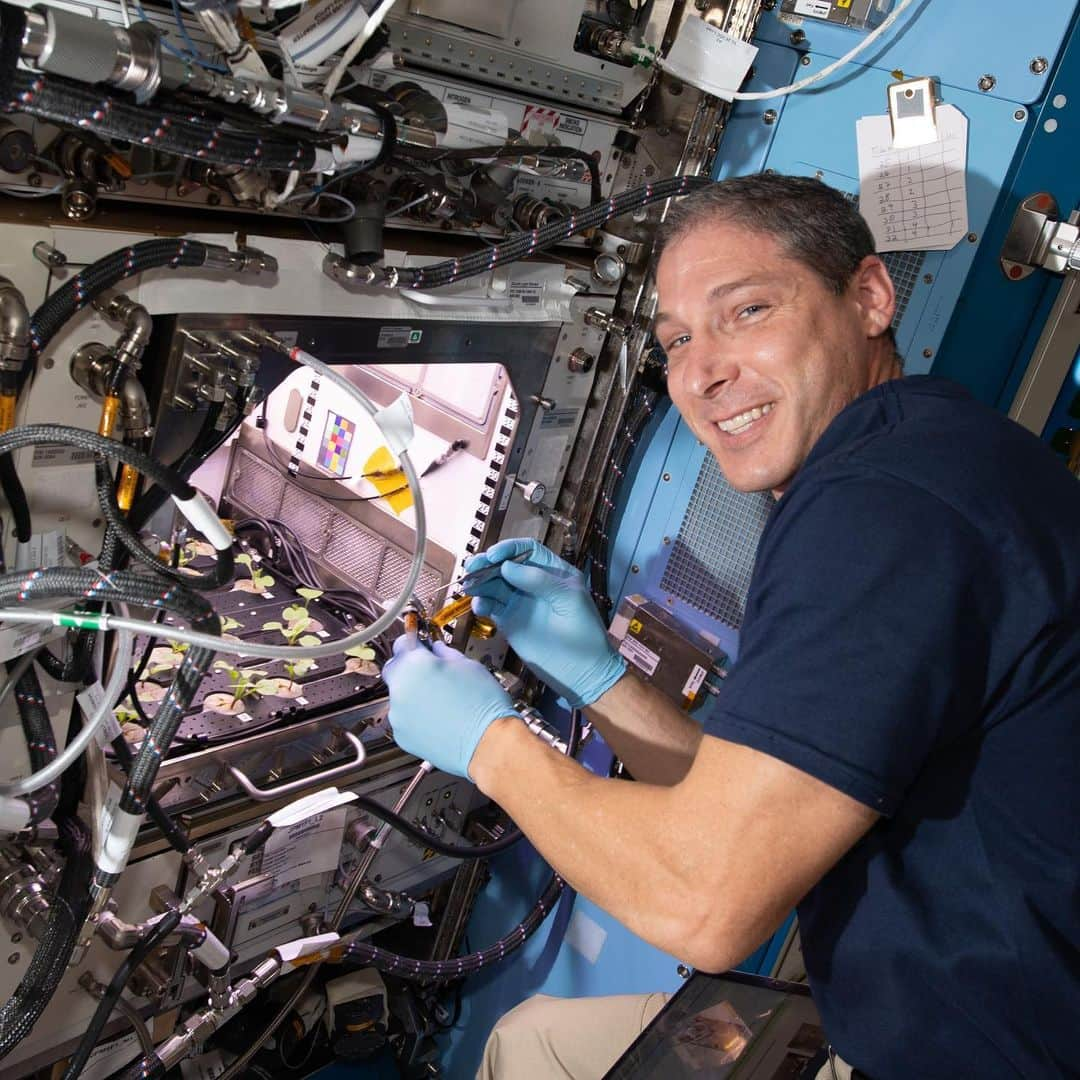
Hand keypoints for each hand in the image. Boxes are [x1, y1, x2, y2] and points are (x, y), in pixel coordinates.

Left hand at [382, 635, 518, 779]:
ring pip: (400, 696)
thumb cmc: (482, 706)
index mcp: (415, 664)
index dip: (414, 642)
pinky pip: (405, 718)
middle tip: (432, 672)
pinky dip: (416, 716)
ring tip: (441, 700)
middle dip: (410, 668)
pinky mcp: (402, 736)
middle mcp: (400, 689)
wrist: (487, 743)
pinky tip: (439, 717)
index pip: (401, 643)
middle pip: (395, 669)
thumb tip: (437, 650)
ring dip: (414, 694)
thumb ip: (445, 653)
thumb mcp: (468, 666)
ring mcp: (399, 715)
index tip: (420, 645)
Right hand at [465, 538, 625, 707]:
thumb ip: (538, 580)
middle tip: (472, 566)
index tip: (493, 555)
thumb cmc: (583, 633)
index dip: (509, 549)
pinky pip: (491, 606)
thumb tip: (506, 567)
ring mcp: (520, 602)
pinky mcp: (509, 621)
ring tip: (469, 586)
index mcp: (553, 573)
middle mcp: (534, 584)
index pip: (528, 551)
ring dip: (480, 582)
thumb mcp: (568, 599)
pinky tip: (480, 606)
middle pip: (506, 565)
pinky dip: (482, 603)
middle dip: (487, 564)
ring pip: (494, 584)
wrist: (581, 672)